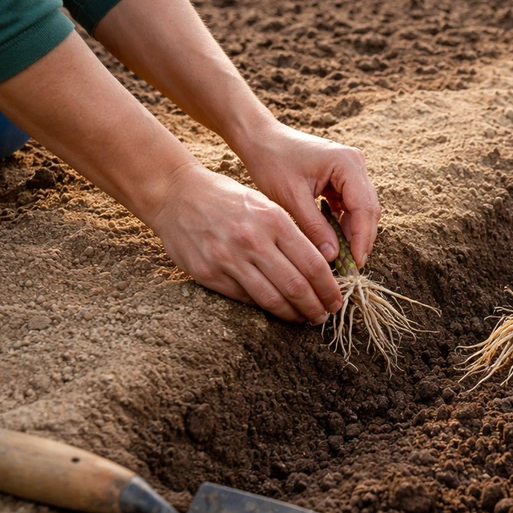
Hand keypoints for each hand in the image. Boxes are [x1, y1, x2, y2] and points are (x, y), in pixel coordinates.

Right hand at [150, 163, 342, 322]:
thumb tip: (321, 269)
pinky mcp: (209, 274)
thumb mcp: (265, 205)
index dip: (329, 288)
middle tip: (324, 316)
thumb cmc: (227, 199)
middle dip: (316, 306)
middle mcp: (252, 240)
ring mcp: (228, 259)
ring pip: (272, 299)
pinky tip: (276, 309)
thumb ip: (290, 234)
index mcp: (273, 220)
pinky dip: (265, 307)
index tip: (336, 299)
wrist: (176, 194)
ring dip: (293, 314)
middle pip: (296, 286)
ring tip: (304, 318)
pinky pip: (246, 299)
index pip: (313, 264)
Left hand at [237, 123, 379, 267]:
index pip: (364, 208)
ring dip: (353, 233)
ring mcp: (351, 170)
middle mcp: (356, 164)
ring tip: (343, 257)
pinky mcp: (343, 178)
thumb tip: (333, 257)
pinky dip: (344, 224)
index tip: (356, 263)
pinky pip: (351, 205)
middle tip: (352, 266)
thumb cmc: (272, 162)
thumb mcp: (292, 198)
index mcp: (347, 163)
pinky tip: (335, 240)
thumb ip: (315, 227)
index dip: (361, 238)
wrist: (260, 140)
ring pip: (362, 209)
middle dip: (361, 238)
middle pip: (368, 209)